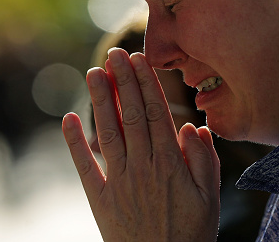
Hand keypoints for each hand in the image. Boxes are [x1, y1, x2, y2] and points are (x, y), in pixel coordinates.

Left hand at [62, 48, 220, 241]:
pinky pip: (85, 167)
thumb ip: (203, 160)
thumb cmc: (192, 234)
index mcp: (170, 164)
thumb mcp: (211, 198)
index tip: (139, 60)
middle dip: (123, 82)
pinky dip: (74, 143)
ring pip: (109, 133)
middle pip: (131, 116)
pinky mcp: (100, 199)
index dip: (146, 84)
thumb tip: (192, 125)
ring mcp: (119, 182)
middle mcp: (143, 168)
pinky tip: (67, 119)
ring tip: (93, 72)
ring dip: (101, 101)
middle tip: (115, 54)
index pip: (155, 114)